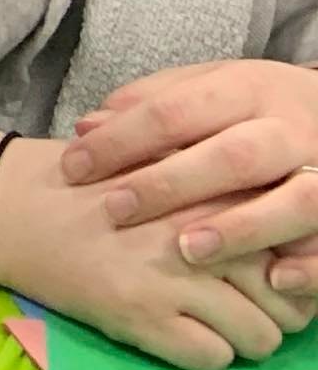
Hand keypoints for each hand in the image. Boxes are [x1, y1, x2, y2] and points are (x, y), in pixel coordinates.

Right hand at [0, 131, 308, 369]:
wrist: (11, 204)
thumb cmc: (89, 180)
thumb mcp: (162, 165)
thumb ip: (220, 189)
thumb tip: (283, 231)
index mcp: (209, 188)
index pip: (292, 244)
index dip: (294, 270)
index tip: (278, 276)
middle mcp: (201, 231)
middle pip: (288, 298)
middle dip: (276, 311)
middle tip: (248, 306)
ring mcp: (173, 276)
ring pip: (259, 336)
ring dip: (244, 337)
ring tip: (214, 323)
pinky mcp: (142, 314)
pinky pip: (213, 358)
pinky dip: (206, 354)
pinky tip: (179, 332)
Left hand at [61, 60, 317, 299]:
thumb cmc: (261, 107)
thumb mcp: (212, 87)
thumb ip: (153, 103)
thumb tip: (87, 127)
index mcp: (247, 89)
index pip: (176, 110)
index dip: (122, 139)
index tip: (74, 167)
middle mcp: (289, 128)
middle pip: (232, 155)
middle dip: (170, 184)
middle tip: (114, 210)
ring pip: (293, 200)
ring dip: (240, 228)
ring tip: (187, 251)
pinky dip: (310, 266)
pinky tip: (276, 282)